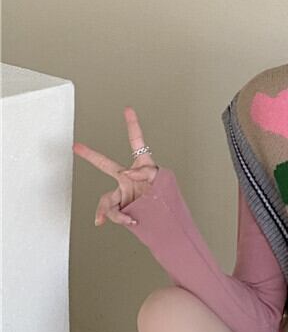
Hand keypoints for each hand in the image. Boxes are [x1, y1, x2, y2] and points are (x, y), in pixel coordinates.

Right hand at [73, 107, 158, 228]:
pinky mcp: (122, 207)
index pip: (136, 141)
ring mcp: (123, 193)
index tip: (127, 109)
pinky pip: (113, 211)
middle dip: (90, 155)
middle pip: (105, 164)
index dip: (132, 125)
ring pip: (108, 199)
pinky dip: (120, 217)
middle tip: (76, 146)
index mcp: (142, 165)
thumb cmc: (167, 197)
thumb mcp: (162, 180)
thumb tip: (126, 174)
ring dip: (115, 210)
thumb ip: (145, 172)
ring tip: (129, 219)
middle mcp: (128, 178)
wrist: (167, 222)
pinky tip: (130, 221)